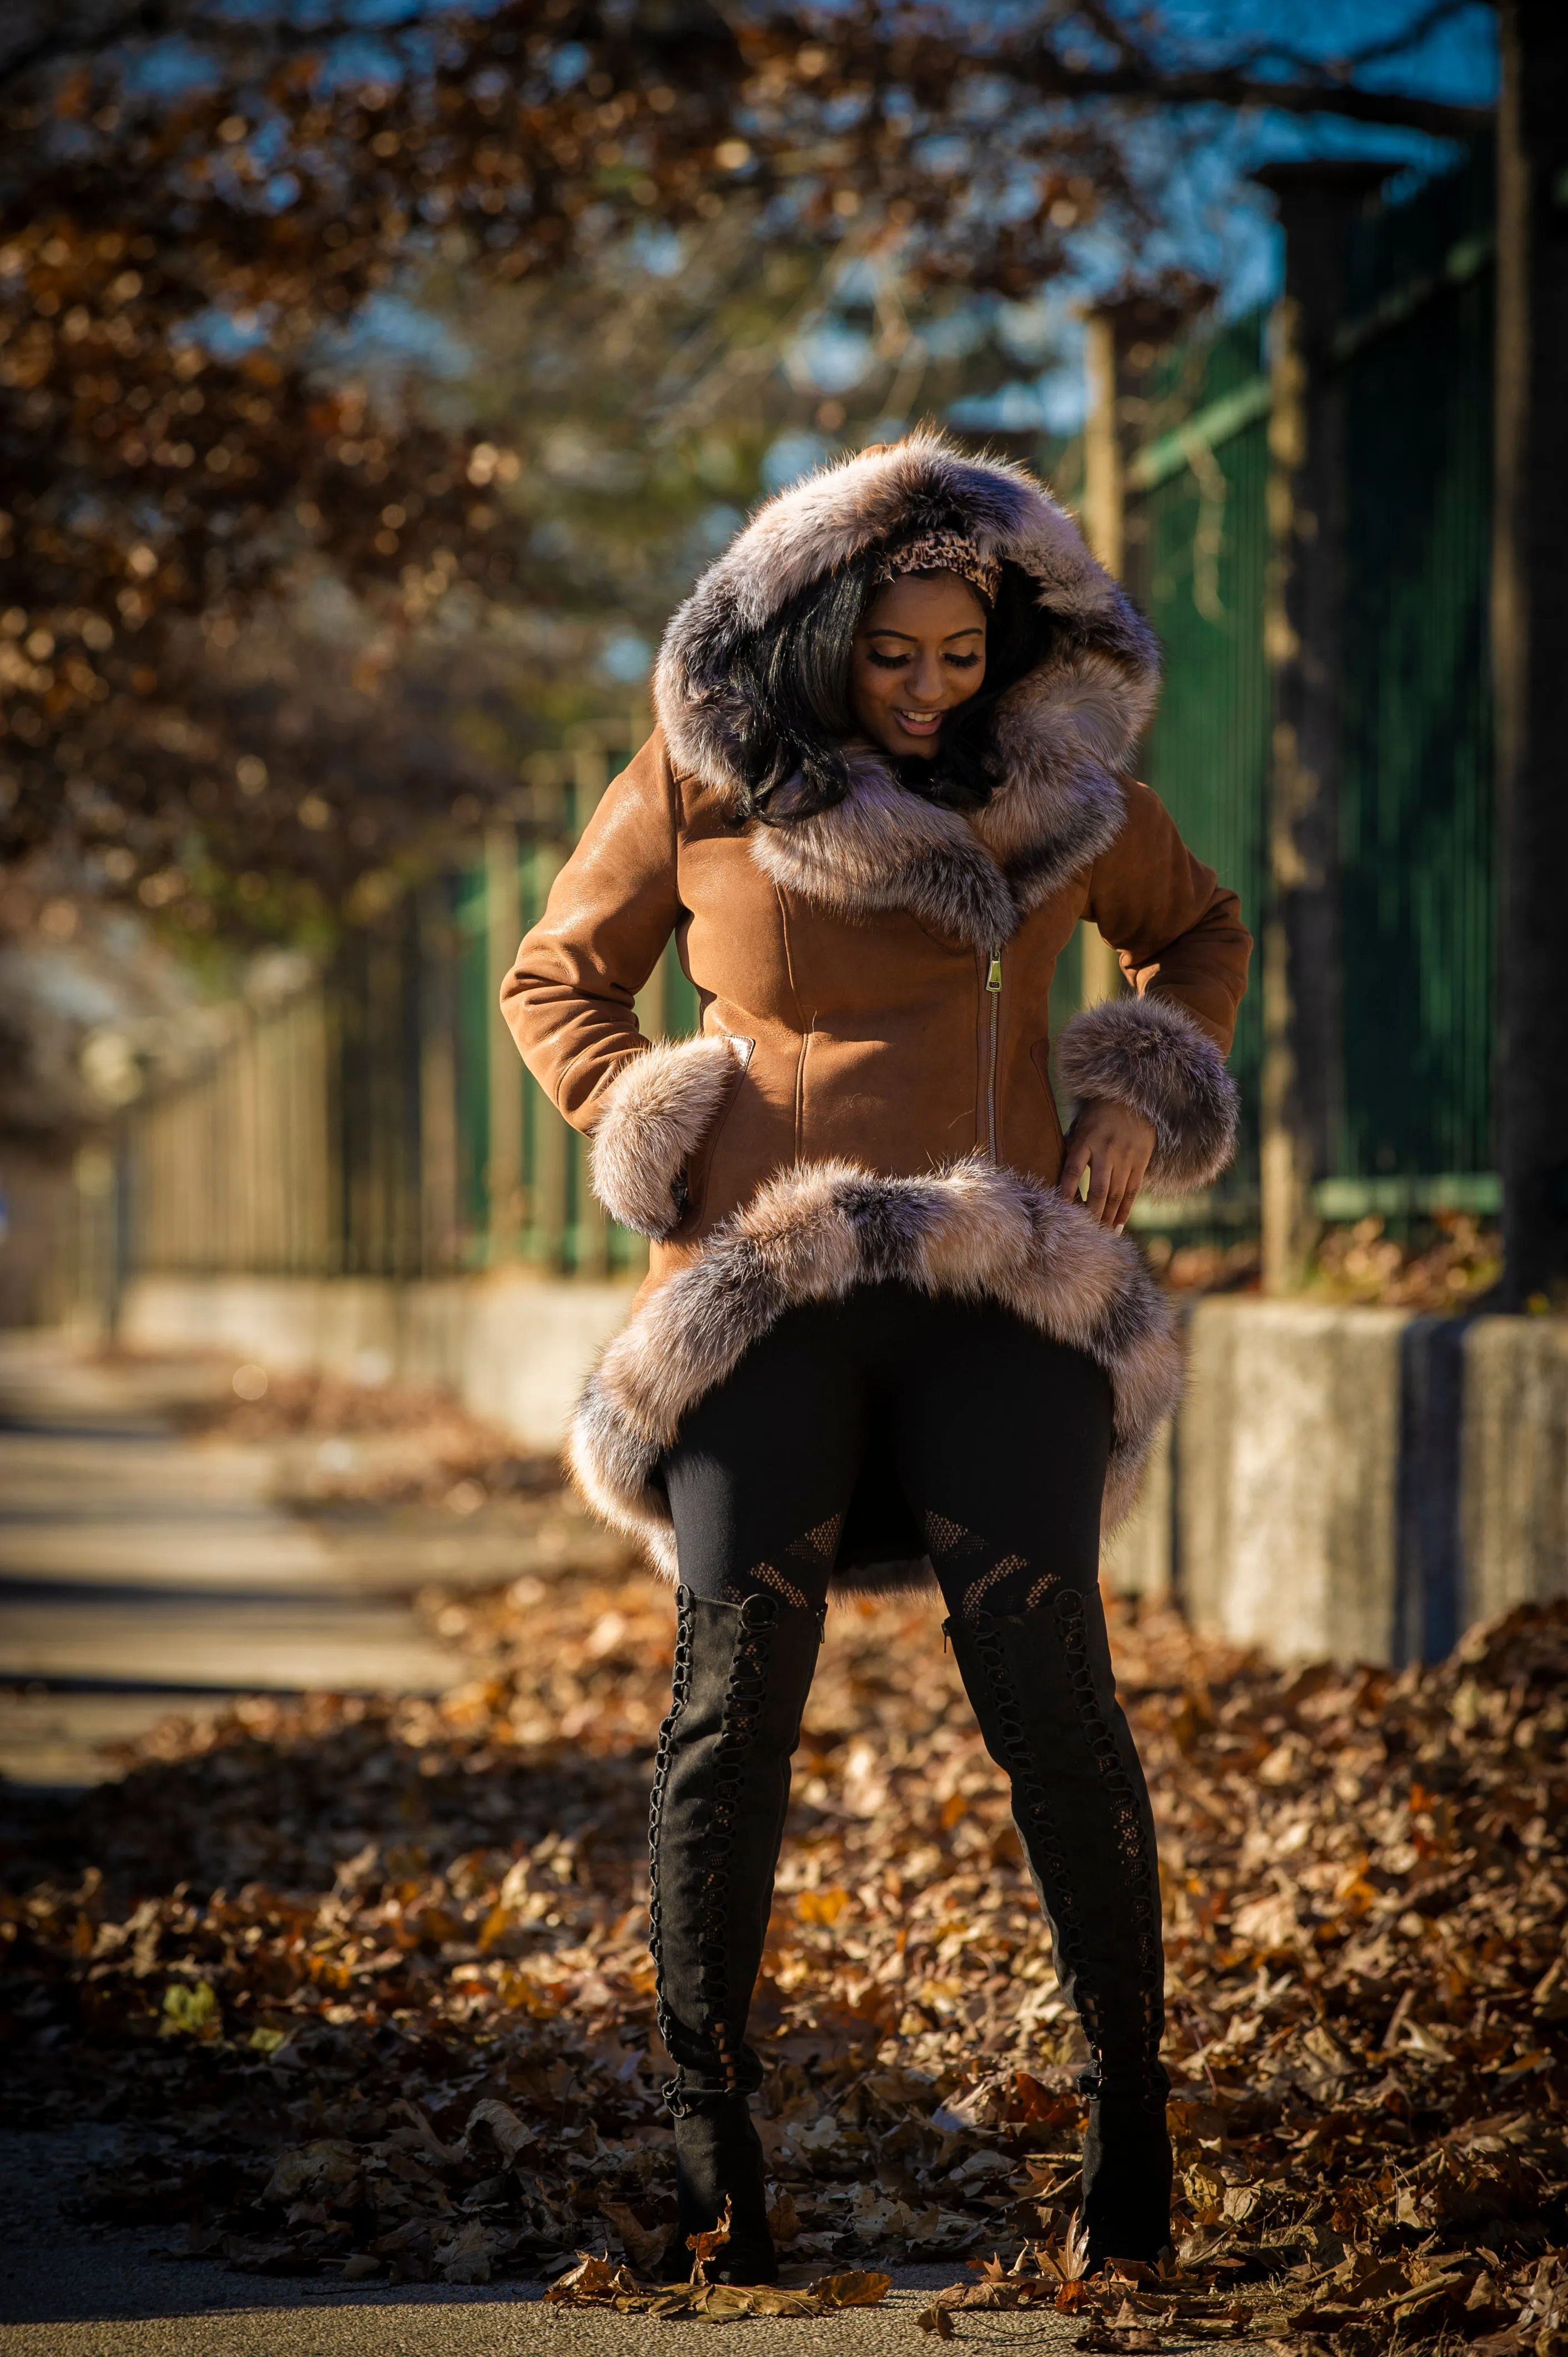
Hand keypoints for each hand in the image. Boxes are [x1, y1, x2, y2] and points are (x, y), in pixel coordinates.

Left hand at [1057, 1099, 1156, 1229]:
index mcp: (1086, 1140)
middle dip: (1092, 1214)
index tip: (1060, 1211)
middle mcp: (1106, 1150)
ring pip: (1117, 1194)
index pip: (1073, 1171)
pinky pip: (1133, 1191)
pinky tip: (1118, 1225)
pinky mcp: (1141, 1160)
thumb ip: (1070, 1149)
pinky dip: (1125, 1210)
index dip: (1066, 1192)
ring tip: (1102, 1235)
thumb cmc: (1098, 1115)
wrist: (1134, 1099)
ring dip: (1109, 1217)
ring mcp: (1126, 1156)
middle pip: (1099, 1190)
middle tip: (1085, 1234)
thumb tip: (1053, 1176)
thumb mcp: (1080, 1126)